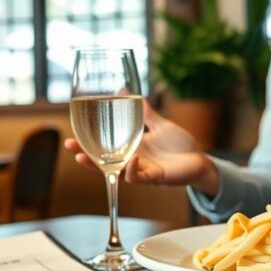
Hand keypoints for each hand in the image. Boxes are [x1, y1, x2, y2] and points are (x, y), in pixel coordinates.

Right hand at [64, 98, 219, 195]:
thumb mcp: (159, 124)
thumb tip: (127, 91)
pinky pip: (138, 177)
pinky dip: (132, 171)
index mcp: (131, 148)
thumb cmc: (180, 145)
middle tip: (70, 146)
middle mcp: (132, 161)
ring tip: (83, 157)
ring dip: (99, 166)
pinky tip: (130, 160)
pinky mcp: (155, 178)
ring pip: (115, 172)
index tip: (71, 137)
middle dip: (85, 156)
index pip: (104, 148)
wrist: (200, 160)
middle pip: (103, 161)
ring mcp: (142, 171)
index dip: (87, 144)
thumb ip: (144, 111)